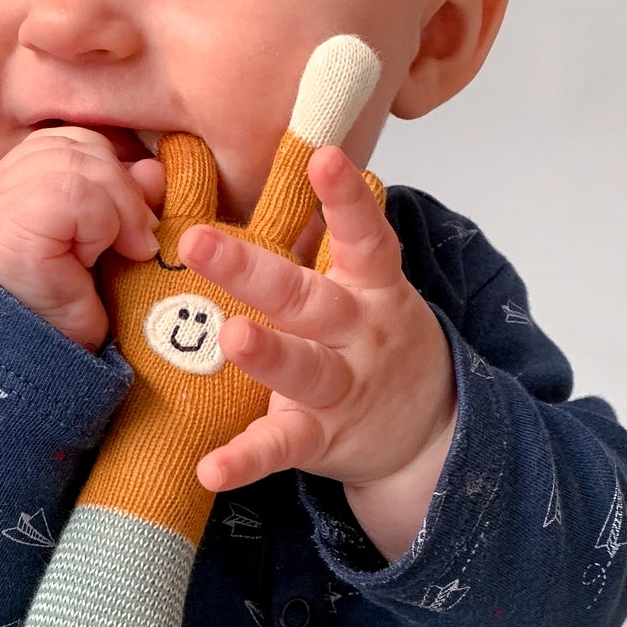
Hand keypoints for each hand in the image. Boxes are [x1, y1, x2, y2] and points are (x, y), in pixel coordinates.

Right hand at [0, 128, 165, 349]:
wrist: (39, 362)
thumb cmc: (69, 309)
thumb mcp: (107, 245)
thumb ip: (126, 202)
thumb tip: (155, 169)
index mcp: (21, 181)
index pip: (77, 140)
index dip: (115, 171)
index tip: (132, 222)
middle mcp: (2, 182)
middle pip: (82, 144)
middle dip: (124, 190)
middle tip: (136, 242)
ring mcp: (0, 197)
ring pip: (82, 162)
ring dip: (118, 210)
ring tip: (121, 252)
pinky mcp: (10, 218)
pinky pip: (77, 192)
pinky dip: (100, 224)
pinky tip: (91, 259)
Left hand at [178, 145, 457, 505]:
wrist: (428, 433)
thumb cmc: (375, 342)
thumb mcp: (367, 287)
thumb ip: (325, 242)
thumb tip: (281, 163)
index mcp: (370, 288)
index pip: (364, 236)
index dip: (346, 199)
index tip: (325, 158)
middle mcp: (359, 334)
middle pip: (307, 298)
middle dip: (253, 269)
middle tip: (198, 240)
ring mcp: (342, 389)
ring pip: (304, 369)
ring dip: (268, 354)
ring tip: (232, 337)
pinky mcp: (321, 438)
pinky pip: (281, 447)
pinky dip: (246, 461)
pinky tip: (211, 469)